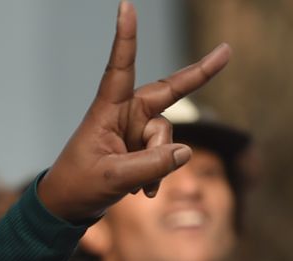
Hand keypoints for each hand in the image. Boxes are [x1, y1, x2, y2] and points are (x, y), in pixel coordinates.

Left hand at [38, 2, 231, 223]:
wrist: (67, 208)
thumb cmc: (78, 186)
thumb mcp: (112, 178)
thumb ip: (149, 166)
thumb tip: (185, 152)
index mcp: (108, 110)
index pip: (120, 67)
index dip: (126, 37)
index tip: (126, 6)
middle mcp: (125, 114)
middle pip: (166, 92)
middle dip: (197, 75)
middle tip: (226, 51)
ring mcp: (135, 131)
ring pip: (165, 136)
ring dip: (158, 163)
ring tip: (139, 186)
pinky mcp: (141, 149)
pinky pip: (164, 157)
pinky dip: (157, 175)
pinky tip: (142, 192)